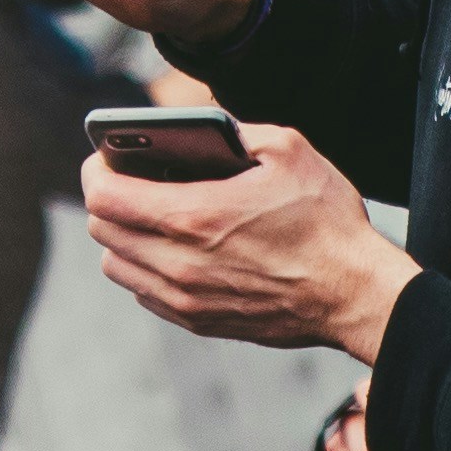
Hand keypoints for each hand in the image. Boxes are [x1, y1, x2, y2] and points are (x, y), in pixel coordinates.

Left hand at [88, 121, 417, 360]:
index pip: (103, 196)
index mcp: (192, 216)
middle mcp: (179, 263)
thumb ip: (234, 132)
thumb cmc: (326, 222)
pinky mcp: (199, 321)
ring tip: (150, 215)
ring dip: (123, 237)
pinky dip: (147, 268)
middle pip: (103, 230)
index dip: (96, 170)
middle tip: (127, 180)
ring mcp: (186, 298)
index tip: (104, 157)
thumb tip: (205, 130)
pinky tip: (176, 249)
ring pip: (117, 266)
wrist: (355, 293)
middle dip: (107, 199)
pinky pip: (145, 293)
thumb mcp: (287, 149)